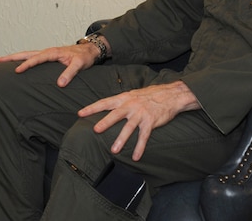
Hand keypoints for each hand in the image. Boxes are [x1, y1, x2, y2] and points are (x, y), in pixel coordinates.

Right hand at [0, 41, 103, 86]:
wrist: (89, 50)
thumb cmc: (84, 57)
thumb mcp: (79, 65)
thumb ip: (70, 73)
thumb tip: (60, 84)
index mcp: (53, 52)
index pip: (36, 58)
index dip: (26, 64)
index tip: (17, 70)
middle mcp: (48, 52)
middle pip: (27, 53)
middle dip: (13, 57)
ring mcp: (47, 54)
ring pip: (28, 54)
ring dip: (16, 57)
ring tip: (3, 61)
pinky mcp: (48, 57)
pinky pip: (33, 58)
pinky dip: (24, 59)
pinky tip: (18, 64)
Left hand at [77, 81, 199, 160]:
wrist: (171, 95)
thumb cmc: (150, 95)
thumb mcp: (133, 94)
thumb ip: (122, 101)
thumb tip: (109, 106)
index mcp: (124, 98)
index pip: (105, 102)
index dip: (92, 108)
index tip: (80, 113)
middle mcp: (131, 105)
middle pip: (115, 114)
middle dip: (105, 122)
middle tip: (95, 129)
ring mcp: (141, 114)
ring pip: (129, 128)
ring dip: (121, 139)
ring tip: (114, 150)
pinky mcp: (150, 122)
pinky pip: (144, 136)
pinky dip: (140, 147)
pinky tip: (136, 157)